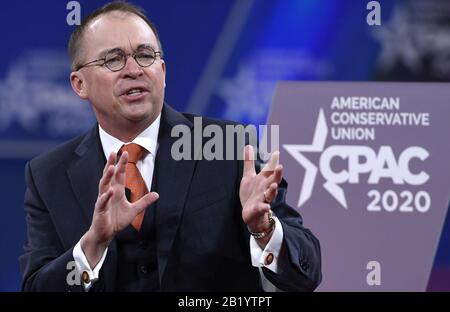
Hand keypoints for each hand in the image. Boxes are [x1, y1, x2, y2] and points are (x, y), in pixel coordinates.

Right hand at [81, 151, 158, 267]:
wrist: (106, 234)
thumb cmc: (116, 220)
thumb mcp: (134, 210)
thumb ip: (144, 202)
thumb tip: (157, 194)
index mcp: (116, 191)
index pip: (119, 175)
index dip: (121, 164)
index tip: (125, 152)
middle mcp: (109, 193)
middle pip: (110, 176)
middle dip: (111, 164)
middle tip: (114, 152)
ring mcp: (103, 201)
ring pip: (103, 186)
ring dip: (106, 177)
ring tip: (111, 167)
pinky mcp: (99, 210)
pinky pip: (102, 202)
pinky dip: (105, 197)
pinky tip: (109, 191)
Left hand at [240, 145, 282, 241]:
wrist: (251, 214)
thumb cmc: (252, 194)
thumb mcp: (249, 177)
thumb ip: (249, 162)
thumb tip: (248, 146)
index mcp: (263, 180)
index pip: (270, 170)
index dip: (273, 162)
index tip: (276, 152)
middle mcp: (266, 189)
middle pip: (273, 181)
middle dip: (277, 174)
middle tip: (280, 167)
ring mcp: (263, 199)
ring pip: (270, 194)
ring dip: (273, 190)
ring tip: (274, 185)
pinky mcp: (259, 209)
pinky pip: (262, 208)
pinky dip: (264, 207)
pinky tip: (266, 207)